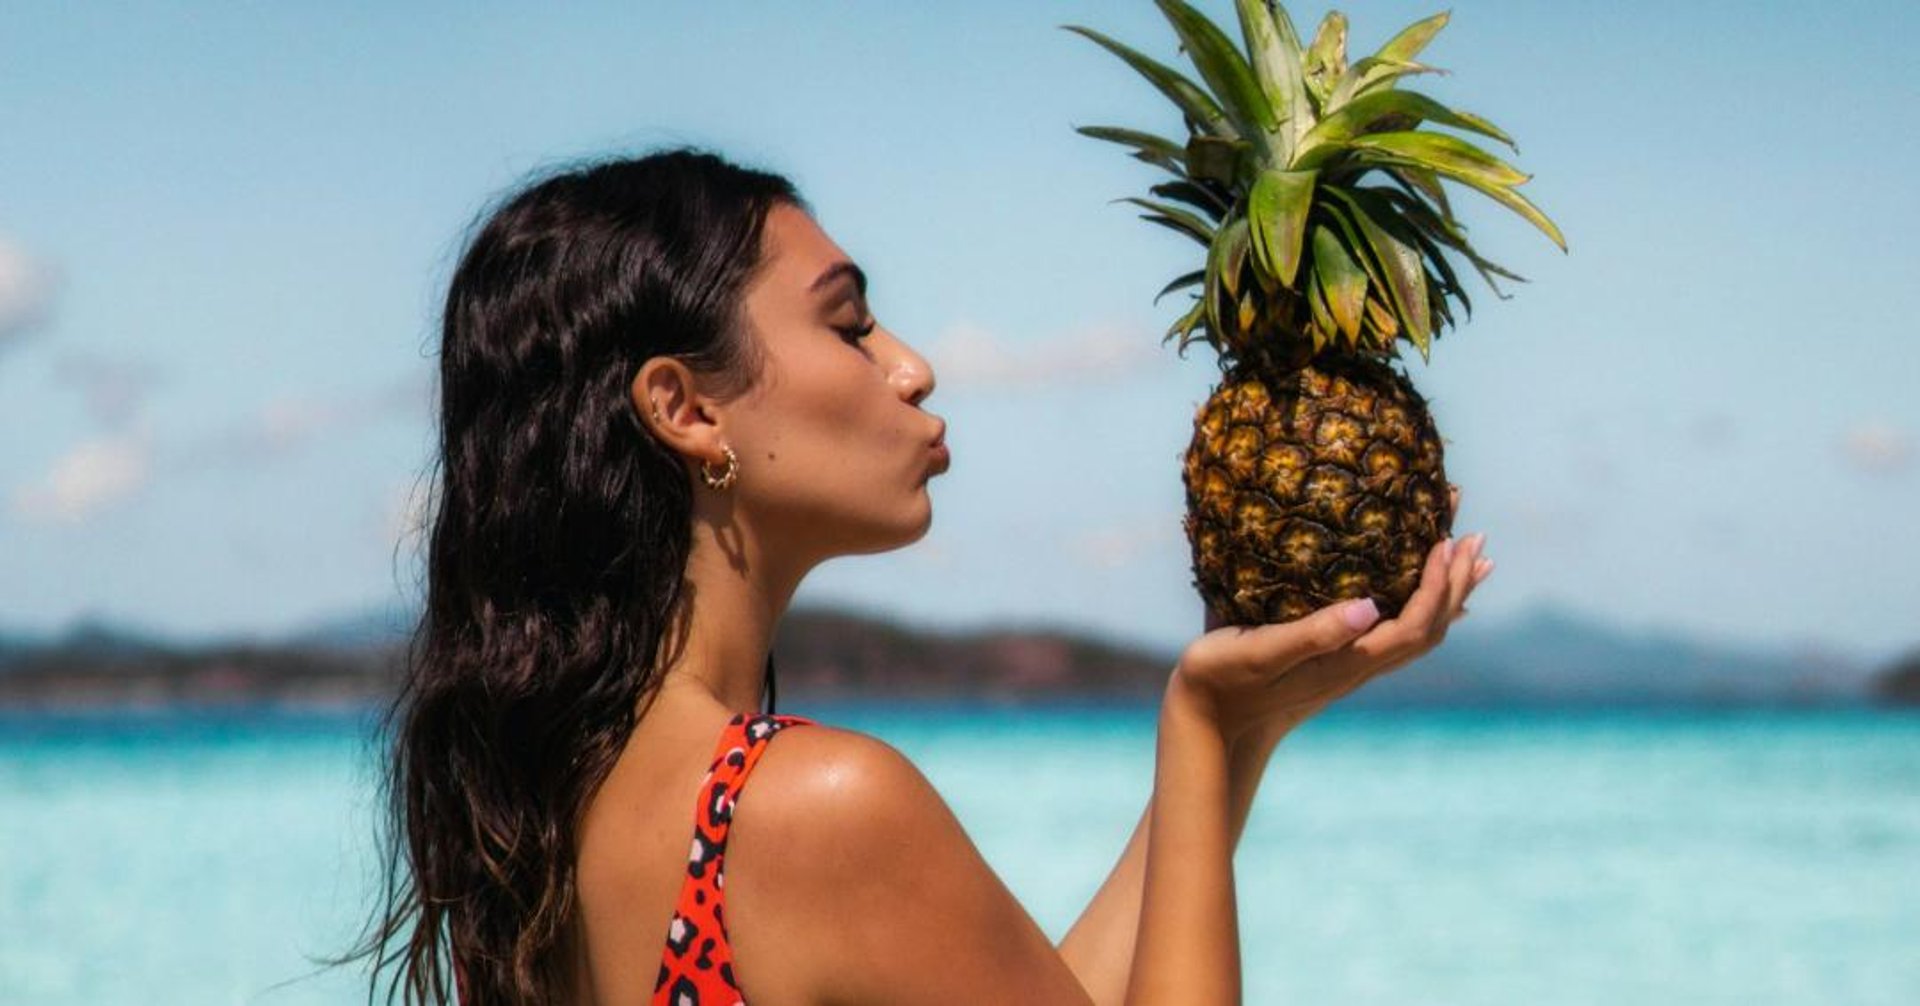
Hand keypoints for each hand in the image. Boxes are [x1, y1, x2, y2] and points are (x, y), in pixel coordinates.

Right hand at [1175, 485, 1491, 741]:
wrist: (1209, 726)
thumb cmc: (1223, 681)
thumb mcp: (1261, 652)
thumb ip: (1312, 633)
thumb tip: (1368, 607)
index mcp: (1346, 661)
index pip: (1413, 624)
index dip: (1437, 584)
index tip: (1445, 540)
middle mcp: (1357, 665)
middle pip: (1429, 629)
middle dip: (1456, 583)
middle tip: (1475, 536)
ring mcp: (1348, 667)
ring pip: (1416, 632)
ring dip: (1446, 594)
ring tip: (1467, 558)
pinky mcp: (1334, 662)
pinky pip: (1393, 633)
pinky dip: (1419, 606)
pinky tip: (1413, 591)